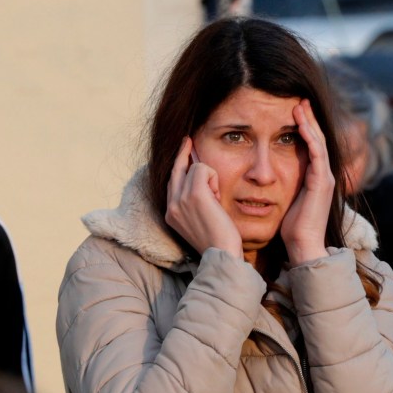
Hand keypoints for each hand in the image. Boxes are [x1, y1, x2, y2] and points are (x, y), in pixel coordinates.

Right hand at [164, 137, 242, 258]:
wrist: (222, 253)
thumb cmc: (218, 239)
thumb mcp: (200, 218)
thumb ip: (194, 201)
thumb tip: (199, 174)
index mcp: (170, 214)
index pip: (171, 181)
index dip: (178, 165)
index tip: (184, 150)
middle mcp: (171, 205)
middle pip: (176, 169)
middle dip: (183, 153)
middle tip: (188, 139)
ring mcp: (180, 199)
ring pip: (194, 168)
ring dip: (210, 180)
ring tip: (215, 201)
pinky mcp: (194, 194)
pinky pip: (203, 168)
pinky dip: (214, 179)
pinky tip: (217, 198)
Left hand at [281, 99, 332, 265]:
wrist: (303, 246)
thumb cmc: (291, 229)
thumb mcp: (285, 201)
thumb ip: (281, 186)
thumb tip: (264, 178)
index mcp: (315, 178)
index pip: (311, 146)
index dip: (303, 128)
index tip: (292, 112)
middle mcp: (323, 175)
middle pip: (317, 139)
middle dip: (308, 119)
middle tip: (299, 100)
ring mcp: (325, 177)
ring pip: (319, 142)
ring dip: (309, 122)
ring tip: (300, 105)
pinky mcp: (322, 182)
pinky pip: (317, 153)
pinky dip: (310, 137)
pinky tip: (301, 123)